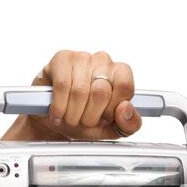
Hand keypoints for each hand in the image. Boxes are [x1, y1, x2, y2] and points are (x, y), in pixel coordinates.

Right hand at [7, 49, 142, 141]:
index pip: (124, 86)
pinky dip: (59, 107)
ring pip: (80, 91)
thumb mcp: (112, 128)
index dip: (112, 109)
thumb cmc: (85, 119)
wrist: (57, 119)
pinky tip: (58, 114)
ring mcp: (82, 57)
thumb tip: (125, 109)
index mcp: (121, 74)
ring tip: (70, 118)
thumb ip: (129, 124)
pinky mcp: (62, 59)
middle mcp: (104, 61)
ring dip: (73, 114)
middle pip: (101, 91)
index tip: (104, 117)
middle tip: (84, 120)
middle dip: (90, 116)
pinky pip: (62, 86)